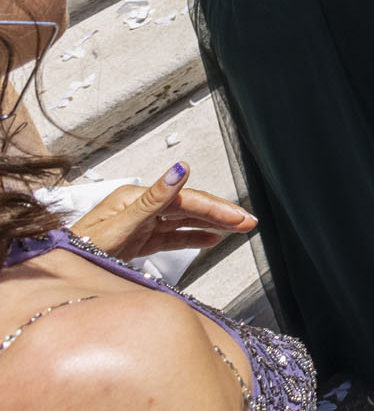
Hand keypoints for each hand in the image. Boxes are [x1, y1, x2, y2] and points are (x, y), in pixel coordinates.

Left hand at [70, 163, 256, 259]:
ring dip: (212, 225)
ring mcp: (141, 223)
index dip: (216, 208)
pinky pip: (172, 236)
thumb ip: (154, 198)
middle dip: (222, 215)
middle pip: (190, 208)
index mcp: (139, 197)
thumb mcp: (120, 224)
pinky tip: (210, 240)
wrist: (59, 269)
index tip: (239, 216)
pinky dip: (192, 237)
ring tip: (238, 230)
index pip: (187, 200)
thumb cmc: (81, 249)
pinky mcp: (139, 239)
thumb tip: (180, 168)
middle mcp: (142, 206)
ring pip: (184, 221)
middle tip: (249, 223)